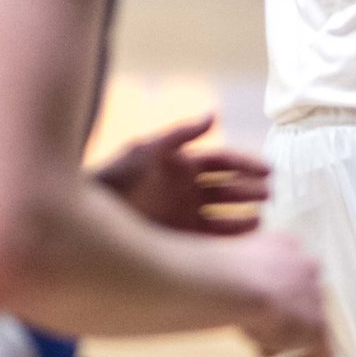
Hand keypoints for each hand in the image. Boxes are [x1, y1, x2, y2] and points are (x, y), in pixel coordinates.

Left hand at [94, 111, 269, 235]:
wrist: (85, 216)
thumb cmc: (115, 179)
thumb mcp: (145, 151)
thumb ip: (179, 135)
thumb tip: (214, 115)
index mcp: (185, 166)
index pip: (224, 162)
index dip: (247, 164)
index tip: (269, 171)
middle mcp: (190, 191)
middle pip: (229, 188)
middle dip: (251, 190)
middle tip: (270, 194)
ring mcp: (187, 216)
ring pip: (225, 215)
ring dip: (245, 216)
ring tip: (261, 217)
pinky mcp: (181, 241)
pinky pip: (213, 240)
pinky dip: (231, 240)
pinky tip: (245, 239)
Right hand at [223, 227, 329, 356]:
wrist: (235, 285)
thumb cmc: (219, 272)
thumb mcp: (225, 262)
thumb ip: (236, 268)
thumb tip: (216, 279)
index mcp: (285, 245)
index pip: (288, 267)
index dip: (273, 290)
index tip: (257, 305)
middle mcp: (306, 266)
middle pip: (300, 295)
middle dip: (282, 314)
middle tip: (258, 328)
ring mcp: (316, 297)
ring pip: (308, 321)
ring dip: (286, 336)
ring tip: (262, 348)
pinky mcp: (319, 327)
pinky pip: (324, 351)